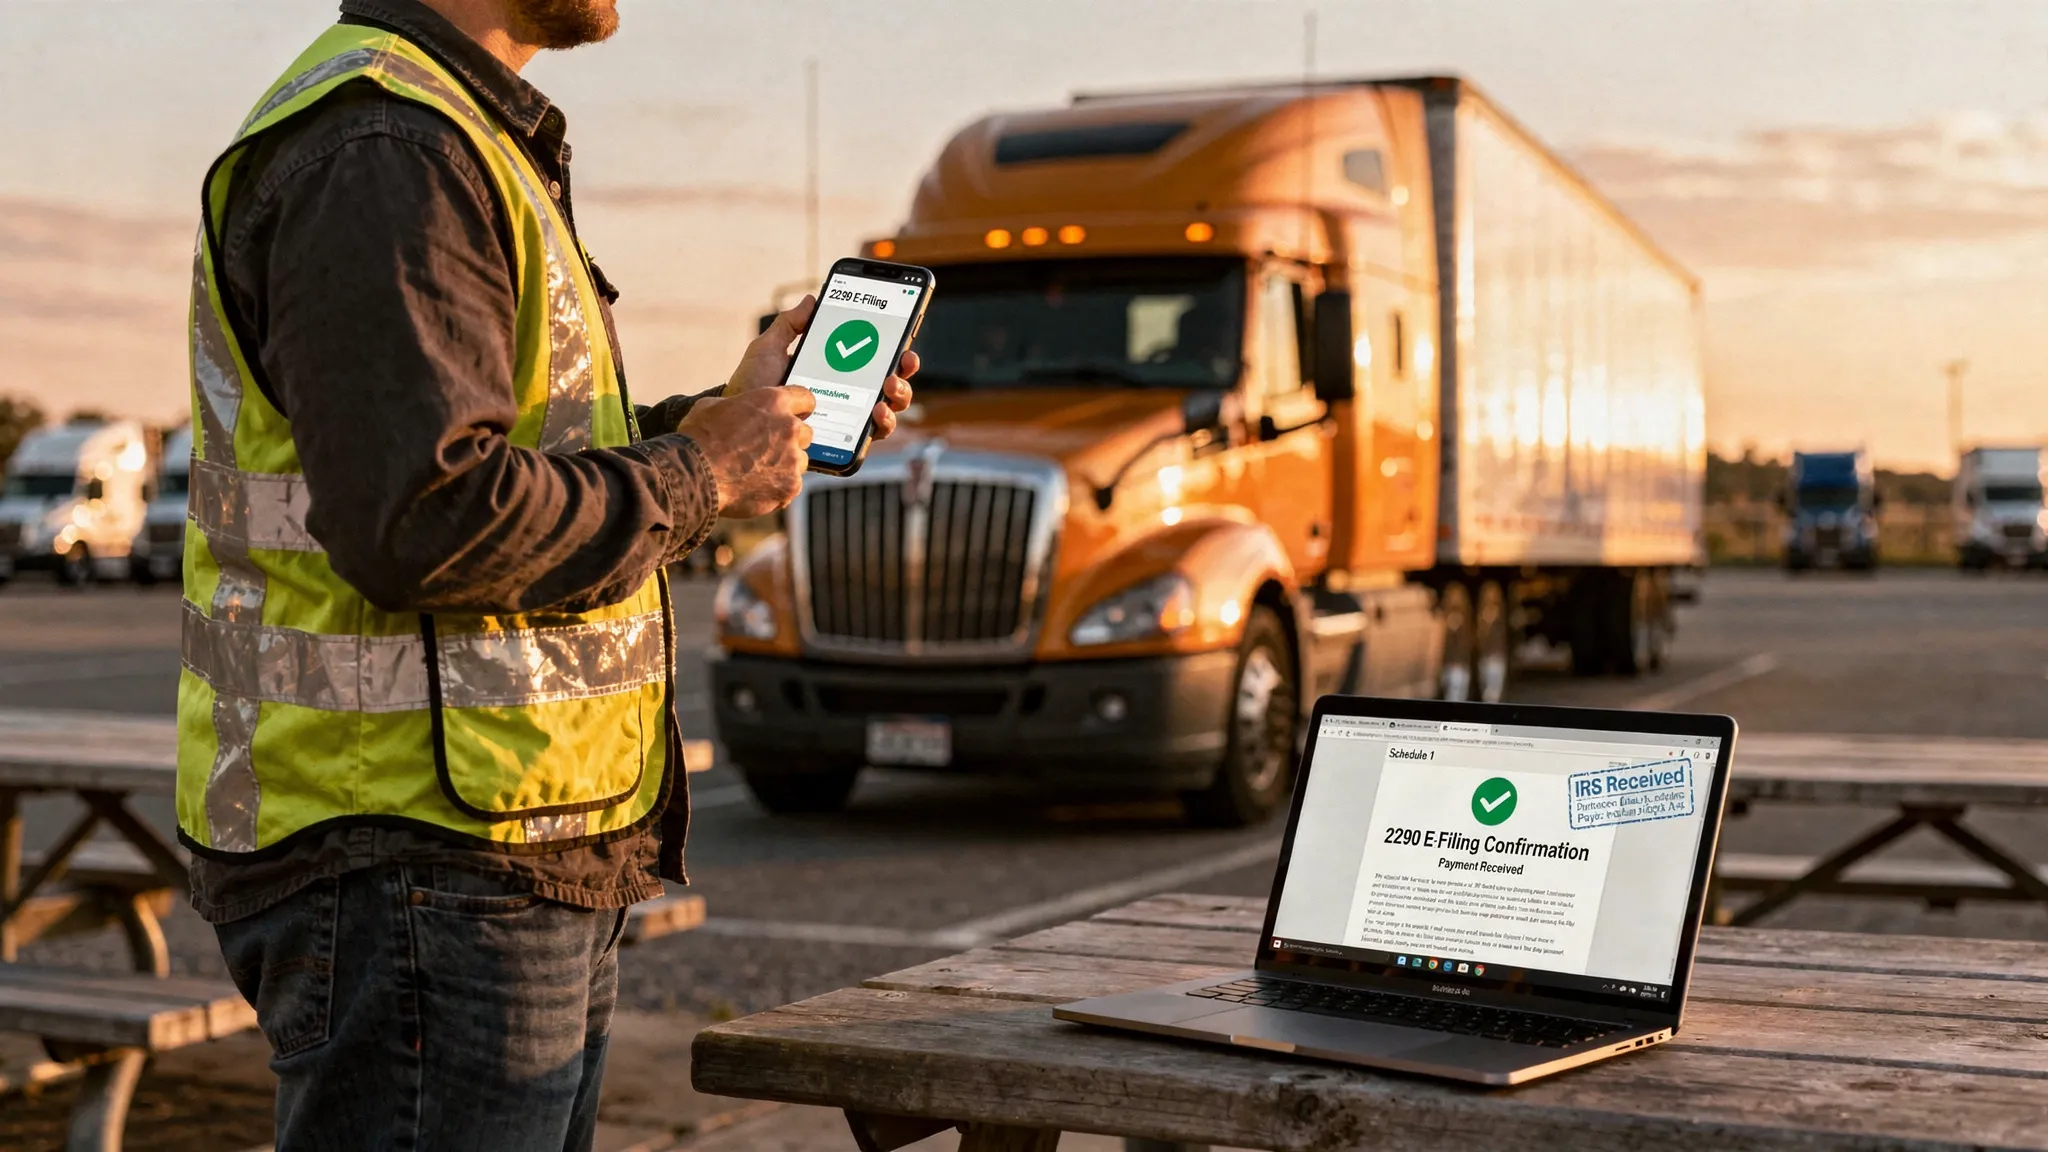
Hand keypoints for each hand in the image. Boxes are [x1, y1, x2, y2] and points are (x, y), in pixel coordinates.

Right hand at [678, 386, 816, 518]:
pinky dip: (776, 490)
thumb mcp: (712, 406)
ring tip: (757, 473)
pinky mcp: (790, 486)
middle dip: (790, 441)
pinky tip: (754, 490)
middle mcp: (789, 428)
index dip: (801, 408)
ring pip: (799, 462)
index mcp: (773, 402)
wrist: (695, 473)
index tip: (797, 415)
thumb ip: (736, 406)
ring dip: (785, 466)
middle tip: (768, 450)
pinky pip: (790, 488)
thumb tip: (735, 410)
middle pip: (805, 434)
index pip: (805, 399)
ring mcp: (793, 459)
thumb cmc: (699, 437)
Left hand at [726, 295, 918, 441]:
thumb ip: (791, 324)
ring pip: (889, 408)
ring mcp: (847, 420)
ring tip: (890, 385)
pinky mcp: (843, 442)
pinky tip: (876, 411)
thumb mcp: (769, 349)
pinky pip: (872, 436)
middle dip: (904, 368)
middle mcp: (846, 396)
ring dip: (900, 395)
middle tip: (902, 359)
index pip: (871, 357)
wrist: (737, 422)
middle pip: (889, 382)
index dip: (893, 346)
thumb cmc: (752, 386)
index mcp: (835, 370)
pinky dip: (883, 423)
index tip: (902, 336)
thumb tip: (812, 300)